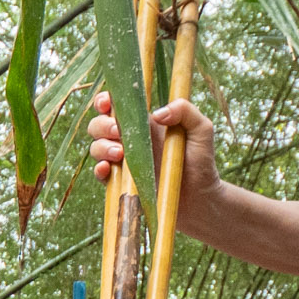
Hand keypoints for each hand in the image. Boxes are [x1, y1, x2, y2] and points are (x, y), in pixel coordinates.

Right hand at [90, 93, 219, 206]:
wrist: (201, 198)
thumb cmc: (201, 162)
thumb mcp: (201, 130)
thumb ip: (185, 110)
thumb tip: (156, 113)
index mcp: (144, 123)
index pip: (117, 105)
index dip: (106, 100)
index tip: (109, 103)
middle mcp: (130, 140)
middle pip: (99, 124)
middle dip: (103, 125)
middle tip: (118, 132)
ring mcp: (123, 162)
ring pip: (96, 147)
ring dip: (102, 147)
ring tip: (120, 154)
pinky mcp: (122, 184)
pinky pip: (100, 174)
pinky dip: (99, 169)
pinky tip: (108, 168)